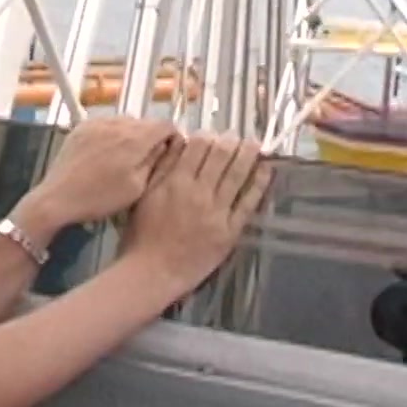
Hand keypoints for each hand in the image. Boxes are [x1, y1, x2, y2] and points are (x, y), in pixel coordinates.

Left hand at [27, 117, 177, 228]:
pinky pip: (106, 124)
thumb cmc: (101, 197)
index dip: (172, 137)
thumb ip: (155, 161)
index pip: (166, 125)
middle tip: (146, 161)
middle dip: (151, 138)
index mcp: (135, 139)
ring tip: (124, 158)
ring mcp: (97, 122)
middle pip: (145, 123)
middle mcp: (118, 123)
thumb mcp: (137, 187)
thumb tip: (166, 146)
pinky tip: (106, 154)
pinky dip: (112, 134)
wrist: (59, 197)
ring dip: (131, 135)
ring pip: (125, 122)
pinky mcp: (82, 126)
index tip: (169, 153)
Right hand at [119, 133, 270, 297]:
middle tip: (237, 136)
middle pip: (221, 156)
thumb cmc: (142, 235)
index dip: (208, 136)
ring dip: (248, 156)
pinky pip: (247, 203)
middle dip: (231, 141)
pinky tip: (264, 171)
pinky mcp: (230, 231)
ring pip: (237, 175)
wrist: (153, 272)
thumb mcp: (144, 195)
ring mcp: (217, 212)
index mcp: (175, 181)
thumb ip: (162, 168)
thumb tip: (179, 144)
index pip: (198, 146)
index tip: (213, 134)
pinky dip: (258, 185)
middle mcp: (199, 192)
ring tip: (255, 144)